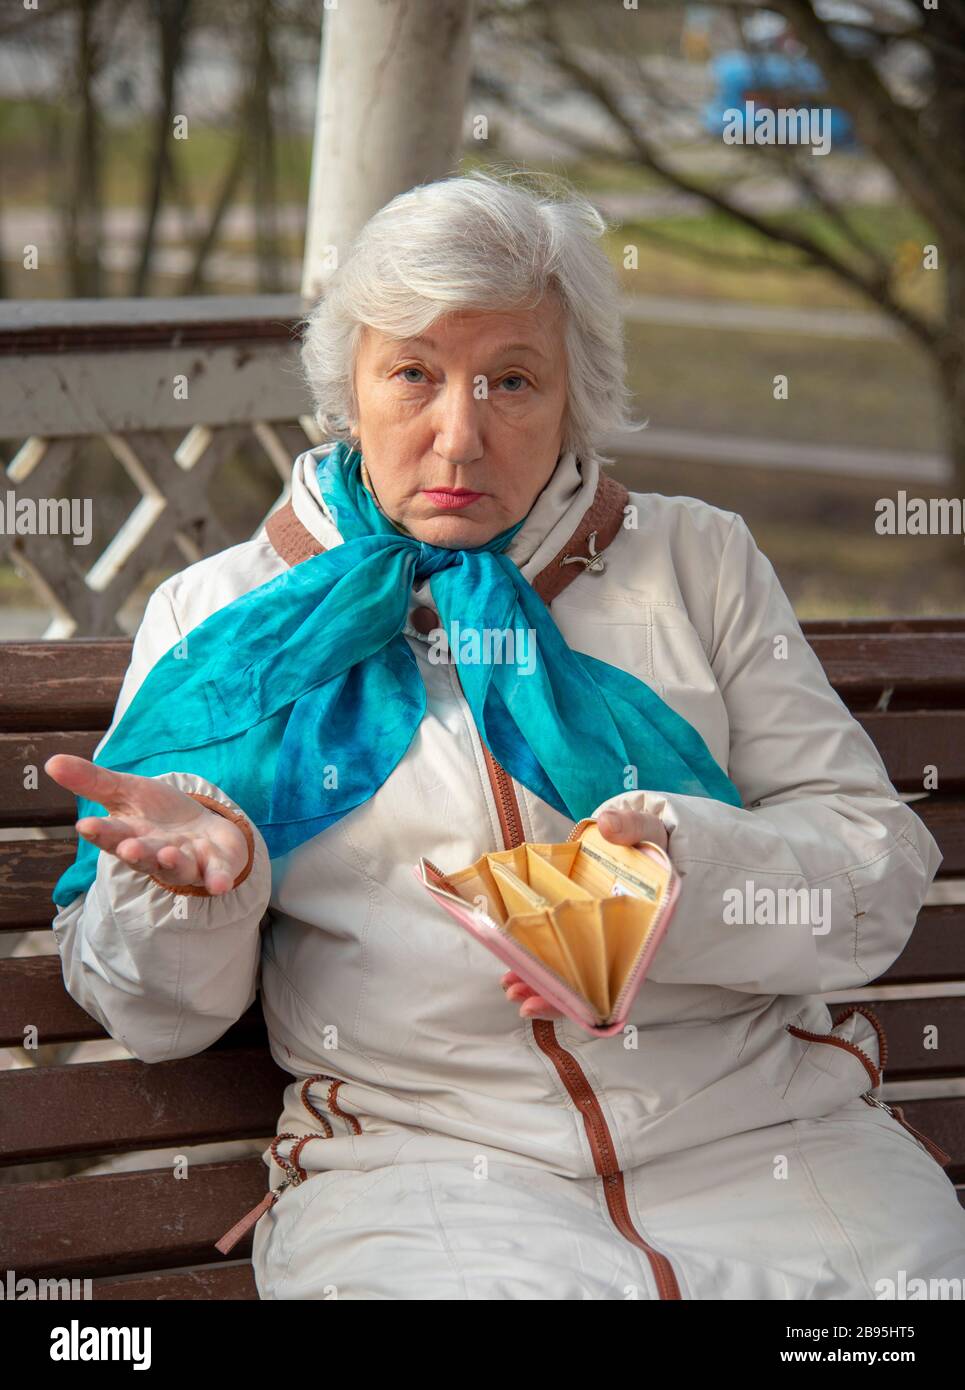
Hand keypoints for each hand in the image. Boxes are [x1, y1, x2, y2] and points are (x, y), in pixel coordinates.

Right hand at [44, 753, 249, 894]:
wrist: (204, 829)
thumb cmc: (159, 813)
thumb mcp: (126, 790)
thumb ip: (92, 781)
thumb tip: (50, 762)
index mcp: (131, 835)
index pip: (112, 834)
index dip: (101, 831)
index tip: (87, 825)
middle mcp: (156, 853)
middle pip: (144, 855)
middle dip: (136, 851)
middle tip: (128, 846)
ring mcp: (187, 862)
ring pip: (178, 867)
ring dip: (173, 863)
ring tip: (168, 854)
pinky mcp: (216, 866)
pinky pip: (217, 875)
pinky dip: (217, 879)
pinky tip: (220, 884)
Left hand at [501, 807, 670, 1019]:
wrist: (647, 841)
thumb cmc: (651, 842)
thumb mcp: (649, 830)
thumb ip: (632, 827)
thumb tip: (609, 825)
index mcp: (642, 929)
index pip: (616, 974)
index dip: (591, 994)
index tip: (564, 999)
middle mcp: (620, 942)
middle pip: (587, 982)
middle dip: (553, 993)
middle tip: (518, 996)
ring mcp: (598, 938)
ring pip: (571, 973)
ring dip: (539, 981)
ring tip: (509, 986)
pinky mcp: (579, 929)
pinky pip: (560, 954)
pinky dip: (538, 962)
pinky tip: (514, 967)